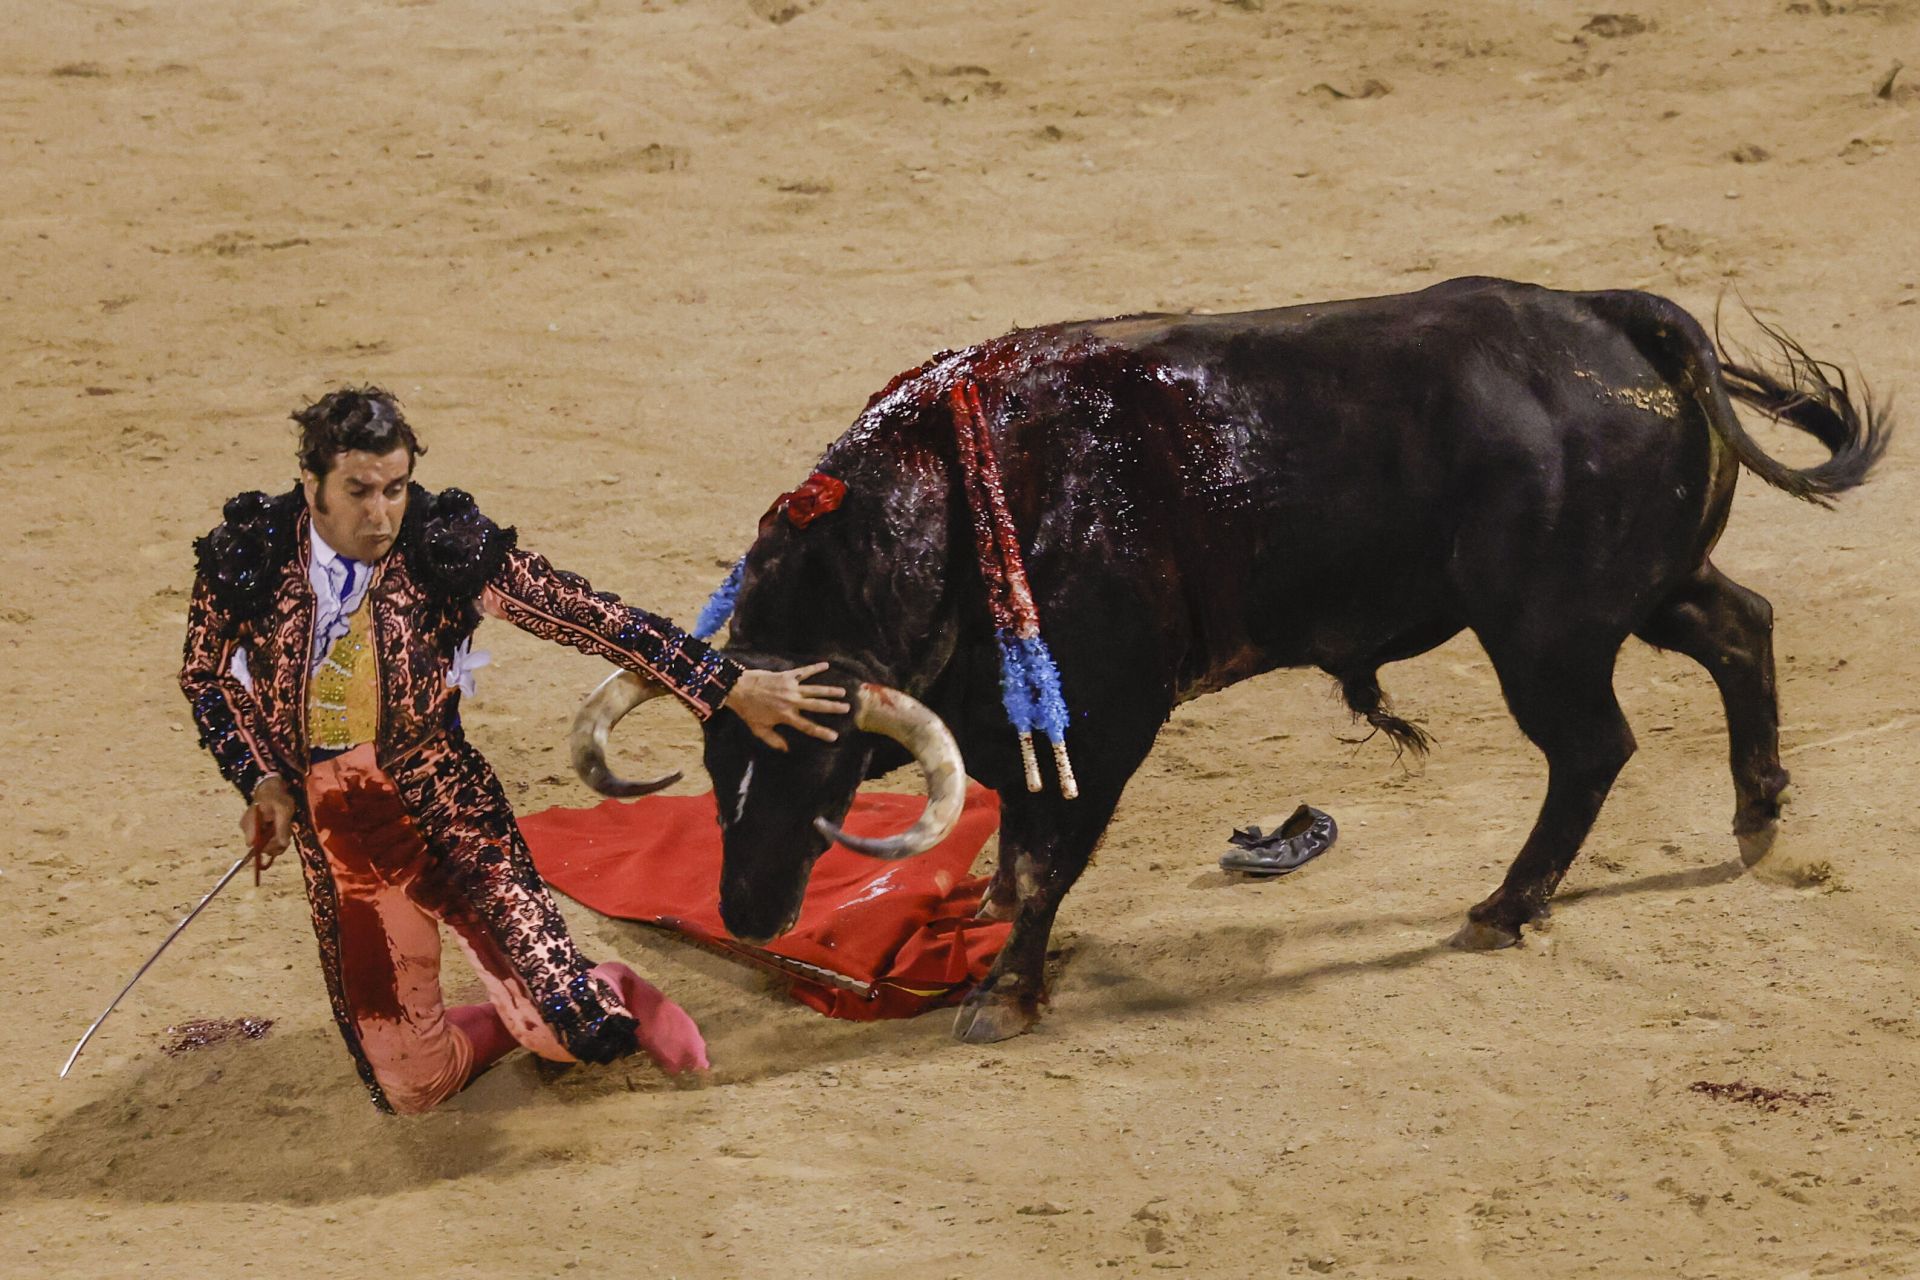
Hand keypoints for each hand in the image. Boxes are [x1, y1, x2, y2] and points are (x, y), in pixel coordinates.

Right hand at [241, 775, 295, 871]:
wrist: (272, 790)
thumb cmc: (277, 797)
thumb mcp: (283, 810)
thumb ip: (282, 827)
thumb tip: (283, 844)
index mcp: (249, 823)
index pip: (253, 844)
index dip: (269, 845)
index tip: (281, 839)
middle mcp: (247, 830)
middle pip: (261, 848)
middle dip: (277, 842)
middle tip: (287, 831)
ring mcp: (252, 833)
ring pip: (267, 847)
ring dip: (279, 841)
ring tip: (285, 827)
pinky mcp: (258, 834)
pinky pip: (268, 843)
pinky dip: (278, 839)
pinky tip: (282, 830)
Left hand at [725, 662, 850, 751]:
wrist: (738, 688)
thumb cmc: (748, 711)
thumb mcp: (759, 729)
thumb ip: (773, 740)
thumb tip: (787, 749)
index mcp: (785, 716)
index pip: (807, 726)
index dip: (821, 732)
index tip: (834, 736)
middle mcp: (791, 701)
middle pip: (816, 705)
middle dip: (833, 707)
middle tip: (847, 708)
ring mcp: (790, 687)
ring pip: (814, 689)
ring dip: (829, 690)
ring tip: (843, 692)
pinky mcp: (786, 676)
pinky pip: (803, 672)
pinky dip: (815, 668)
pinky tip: (826, 665)